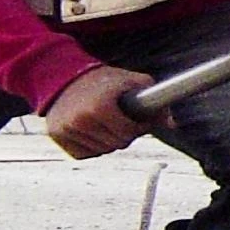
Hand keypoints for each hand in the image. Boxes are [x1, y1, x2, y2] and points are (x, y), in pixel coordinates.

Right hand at [44, 65, 166, 158]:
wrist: (64, 76)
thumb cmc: (101, 79)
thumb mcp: (130, 81)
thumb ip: (155, 100)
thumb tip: (172, 124)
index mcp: (100, 107)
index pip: (129, 133)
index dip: (138, 127)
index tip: (137, 121)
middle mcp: (80, 120)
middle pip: (116, 144)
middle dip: (125, 134)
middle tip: (123, 122)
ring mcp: (66, 130)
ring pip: (102, 150)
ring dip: (109, 141)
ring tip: (108, 124)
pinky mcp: (57, 136)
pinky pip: (84, 153)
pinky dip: (92, 146)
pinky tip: (94, 130)